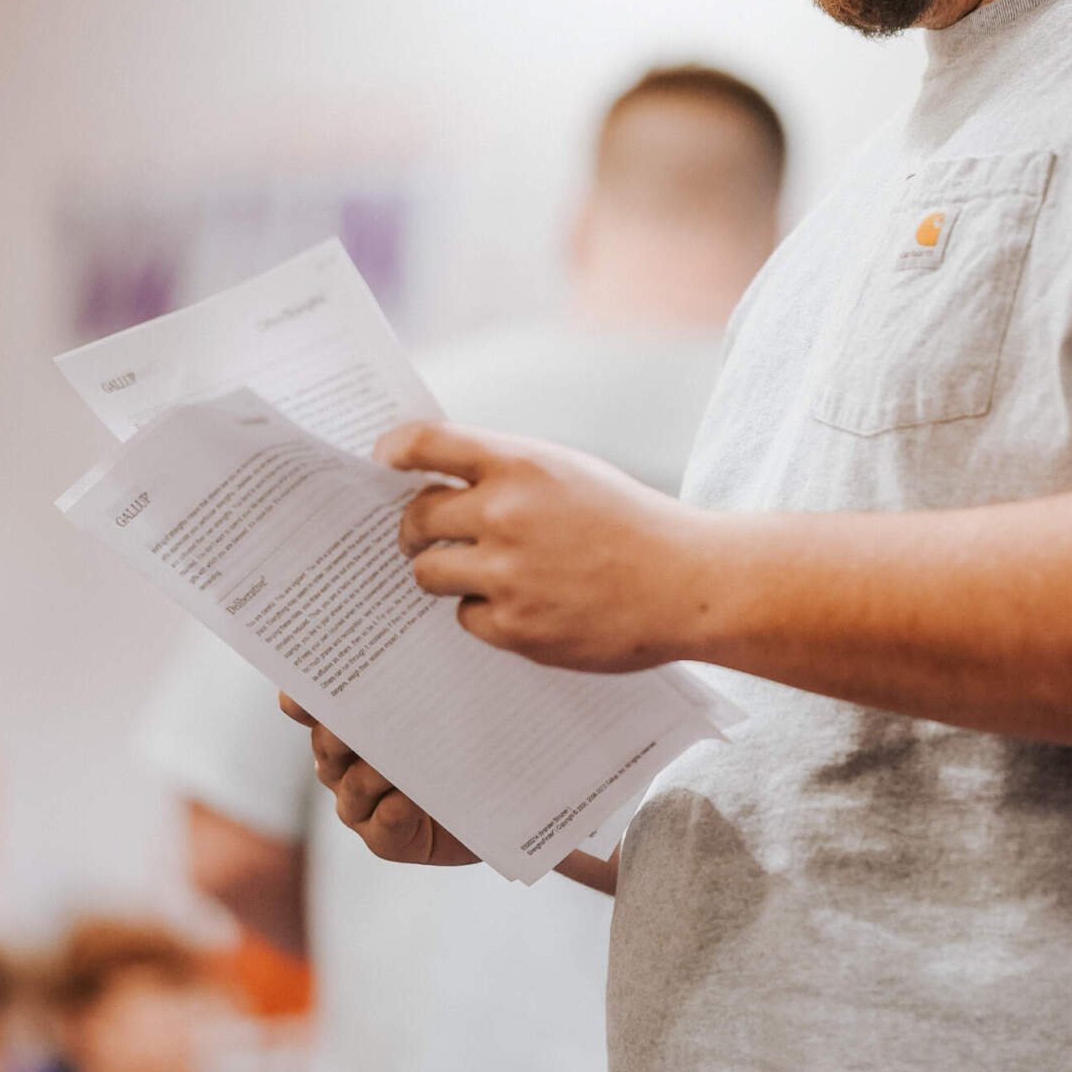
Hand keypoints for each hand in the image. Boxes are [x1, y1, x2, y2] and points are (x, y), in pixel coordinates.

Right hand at [278, 695, 618, 891]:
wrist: (507, 791)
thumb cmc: (469, 731)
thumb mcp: (450, 693)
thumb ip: (425, 671)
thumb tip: (420, 628)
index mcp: (349, 721)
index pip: (310, 706)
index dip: (302, 697)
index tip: (302, 687)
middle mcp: (345, 763)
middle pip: (328, 743)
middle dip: (341, 729)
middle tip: (359, 712)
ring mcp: (363, 804)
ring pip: (352, 786)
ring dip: (372, 772)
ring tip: (394, 761)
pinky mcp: (388, 839)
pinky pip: (381, 826)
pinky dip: (393, 812)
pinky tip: (409, 799)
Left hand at [378, 420, 708, 671]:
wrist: (688, 584)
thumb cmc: (631, 524)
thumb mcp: (571, 473)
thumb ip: (509, 473)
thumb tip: (439, 481)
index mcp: (522, 463)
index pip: (427, 443)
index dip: (393, 449)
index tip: (383, 459)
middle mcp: (506, 514)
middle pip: (416, 518)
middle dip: (413, 530)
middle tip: (421, 538)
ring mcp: (508, 575)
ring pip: (428, 573)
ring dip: (443, 573)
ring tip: (476, 575)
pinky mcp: (515, 628)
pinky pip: (464, 618)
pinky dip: (483, 614)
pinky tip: (522, 607)